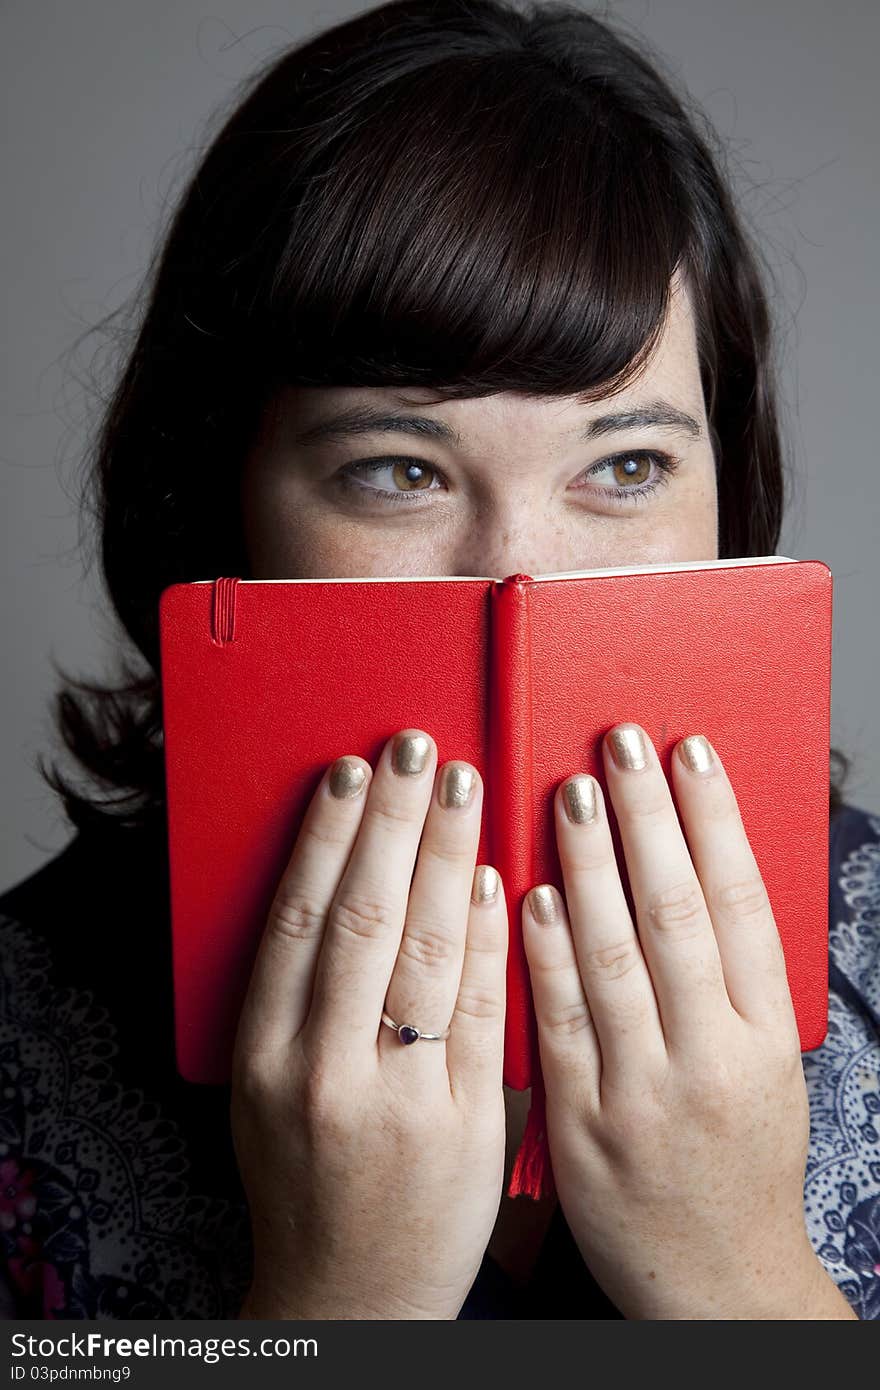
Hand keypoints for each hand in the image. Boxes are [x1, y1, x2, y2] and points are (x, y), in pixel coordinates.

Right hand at [230, 728, 507, 1320]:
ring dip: (445, 856)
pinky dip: (486, 938)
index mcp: (266, 1058)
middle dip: (391, 822)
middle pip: (361, 920)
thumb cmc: (308, 1181)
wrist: (352, 1292)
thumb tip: (337, 885)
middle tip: (414, 748)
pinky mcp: (463, 1125)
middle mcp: (323, 1072)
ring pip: (422, 954)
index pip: (298, 921)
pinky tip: (495, 877)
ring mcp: (397, 1100)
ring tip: (461, 785)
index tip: (352, 773)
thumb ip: (299, 1002)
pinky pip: (478, 1013)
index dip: (326, 837)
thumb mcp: (268, 1093)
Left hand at [523, 722, 853, 1319]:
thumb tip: (697, 874)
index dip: (715, 820)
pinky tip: (528, 894)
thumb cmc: (741, 1164)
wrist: (717, 1285)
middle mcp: (712, 1060)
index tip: (689, 752)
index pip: (742, 906)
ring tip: (569, 793)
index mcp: (766, 1041)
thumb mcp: (766, 1072)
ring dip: (588, 867)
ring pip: (614, 960)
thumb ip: (730, 984)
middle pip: (677, 915)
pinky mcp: (582, 1126)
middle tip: (620, 743)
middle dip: (648, 819)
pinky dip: (544, 956)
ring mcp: (644, 1093)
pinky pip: (559, 1027)